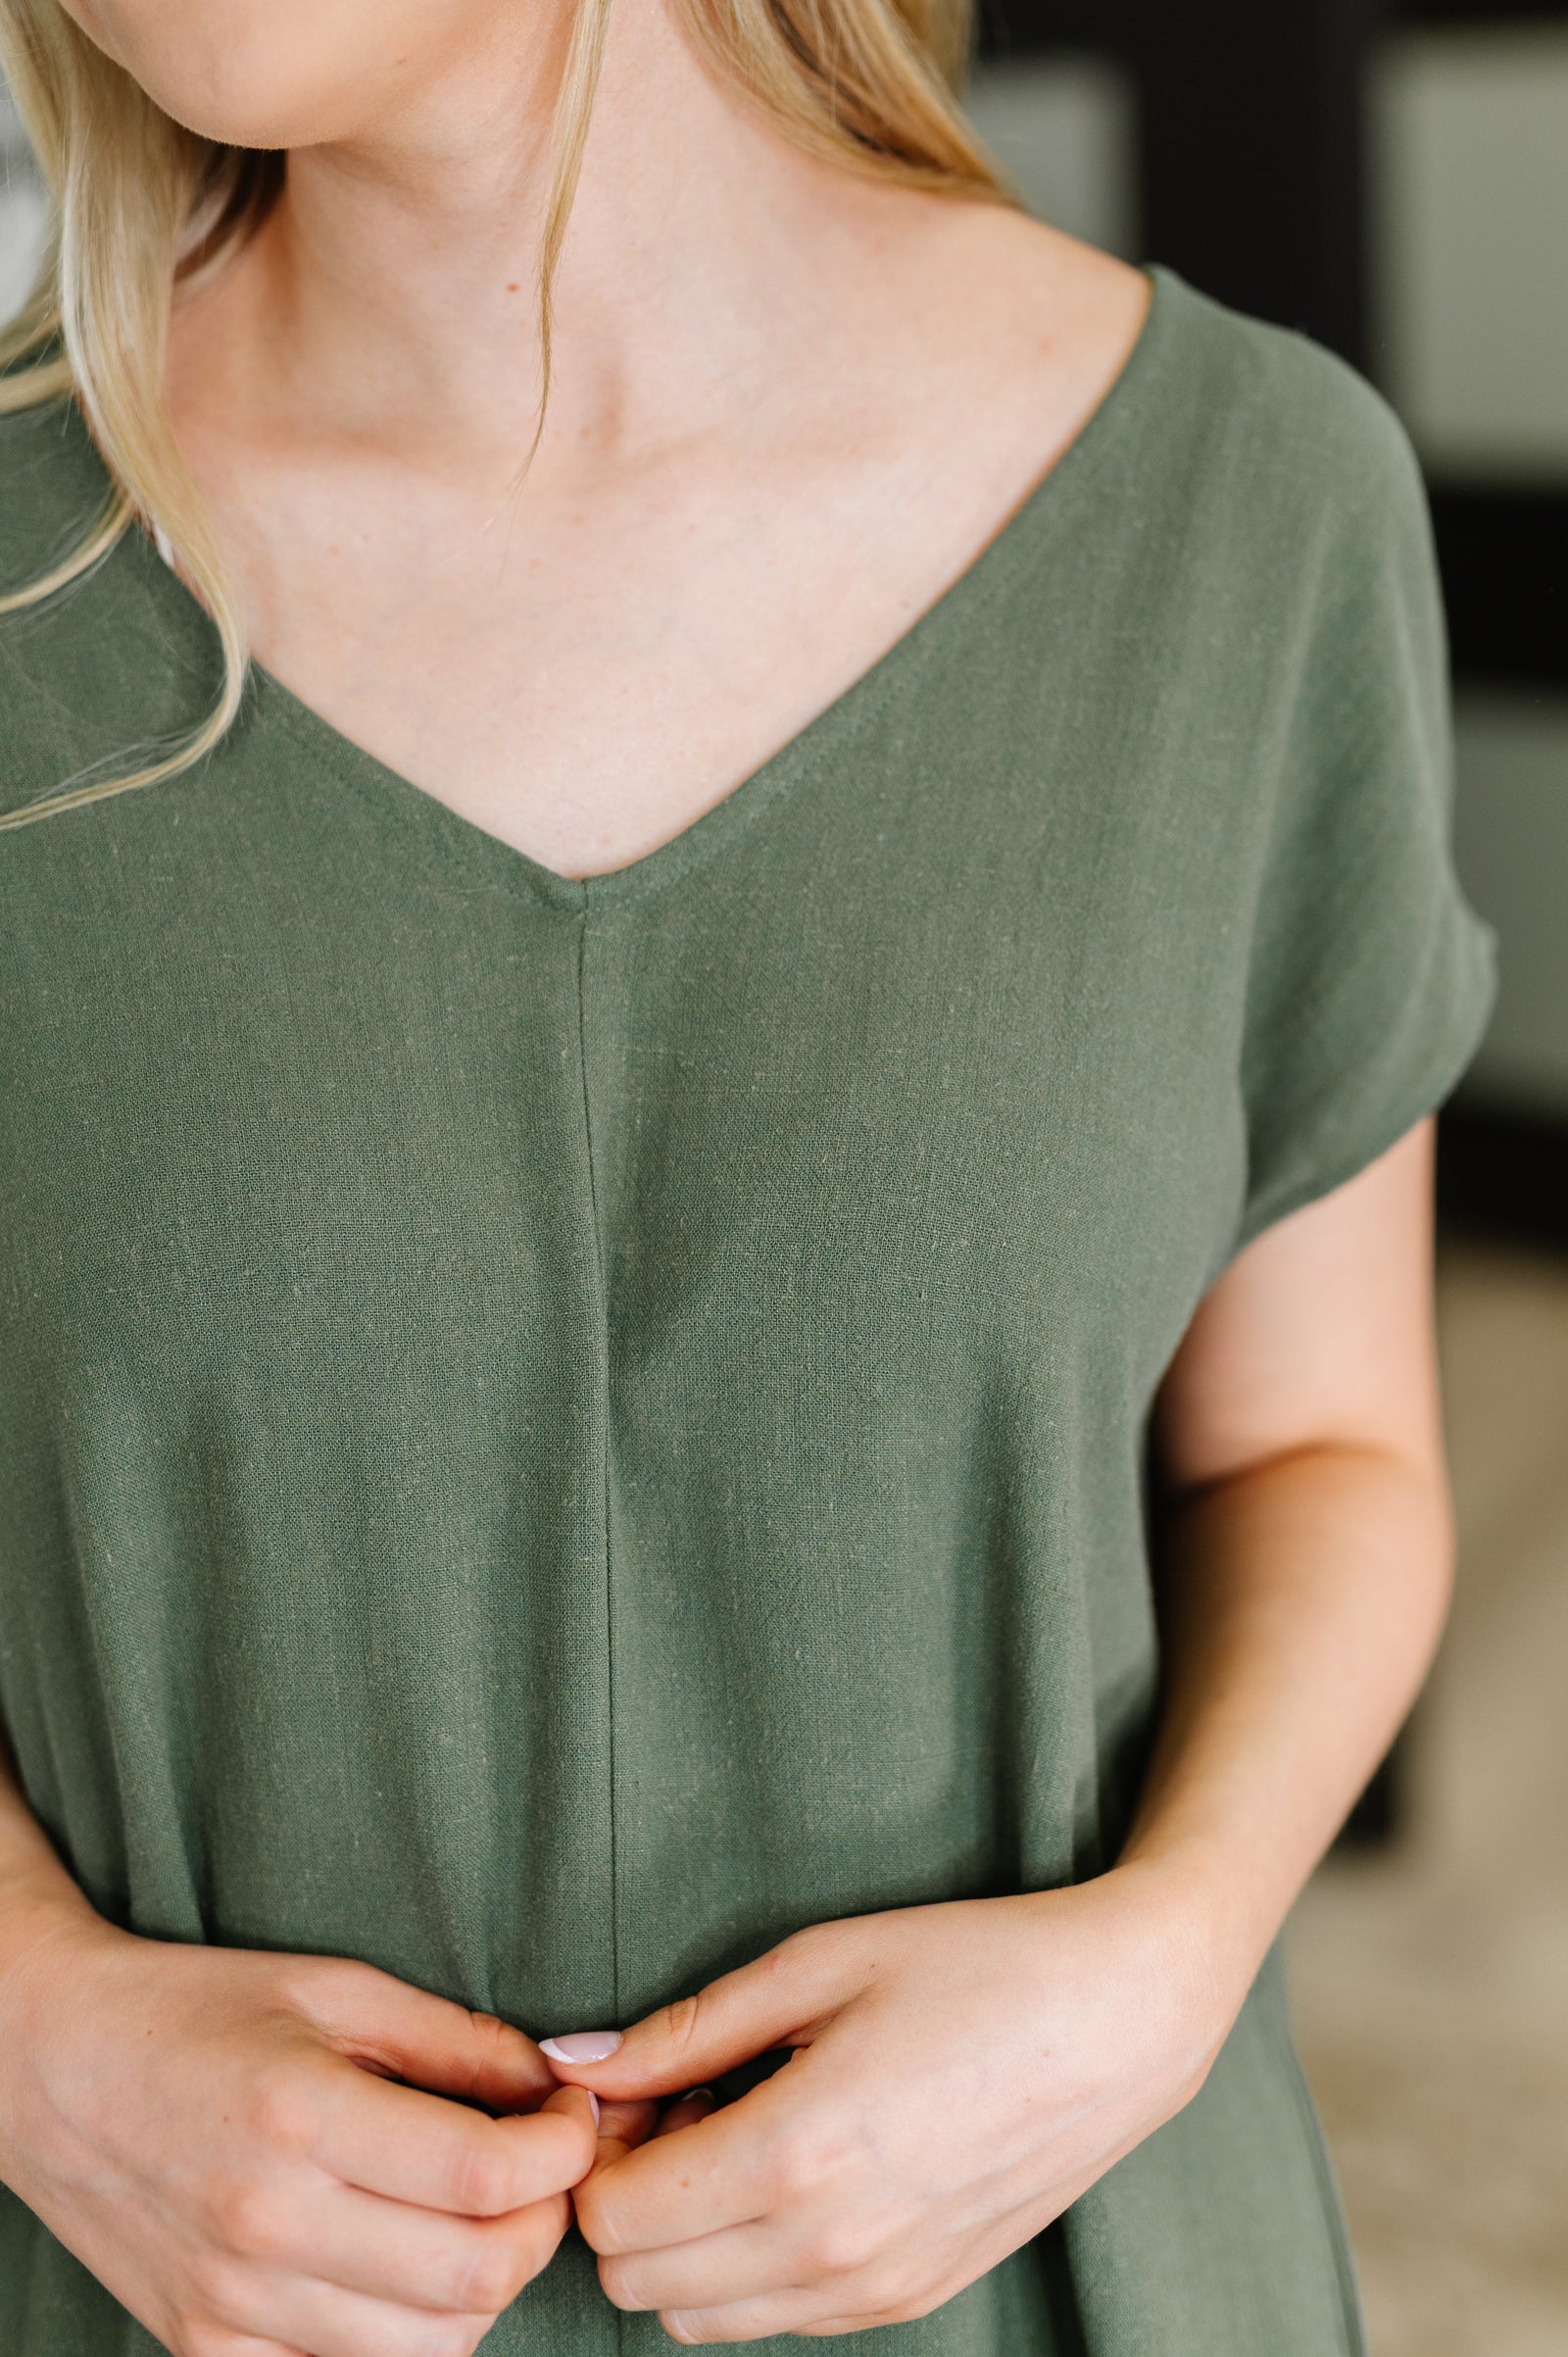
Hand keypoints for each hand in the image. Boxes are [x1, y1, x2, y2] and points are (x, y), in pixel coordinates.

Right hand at [0, 1909, 597, 2356]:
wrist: (51, 2068)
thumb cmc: (196, 2010)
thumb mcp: (333, 1988)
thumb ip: (453, 2040)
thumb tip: (553, 2086)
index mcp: (301, 2117)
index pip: (486, 2176)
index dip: (563, 2149)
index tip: (571, 2115)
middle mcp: (268, 2225)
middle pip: (476, 2276)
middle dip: (544, 2222)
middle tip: (542, 2168)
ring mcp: (233, 2306)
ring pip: (429, 2350)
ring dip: (487, 2288)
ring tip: (481, 2217)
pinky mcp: (207, 2351)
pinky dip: (407, 2338)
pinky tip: (407, 2266)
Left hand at [543, 1868, 1240, 2342]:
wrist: (1120, 2020)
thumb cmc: (973, 1966)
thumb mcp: (820, 1963)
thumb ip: (687, 2029)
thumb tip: (575, 2063)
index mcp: (795, 2156)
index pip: (613, 2221)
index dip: (596, 2154)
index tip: (631, 2088)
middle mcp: (829, 2249)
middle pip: (641, 2286)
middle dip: (630, 2201)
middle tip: (677, 2106)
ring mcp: (875, 2290)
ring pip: (701, 2322)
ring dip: (686, 2243)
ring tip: (737, 2133)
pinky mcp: (911, 2298)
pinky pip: (779, 2320)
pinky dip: (751, 2263)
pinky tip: (795, 2166)